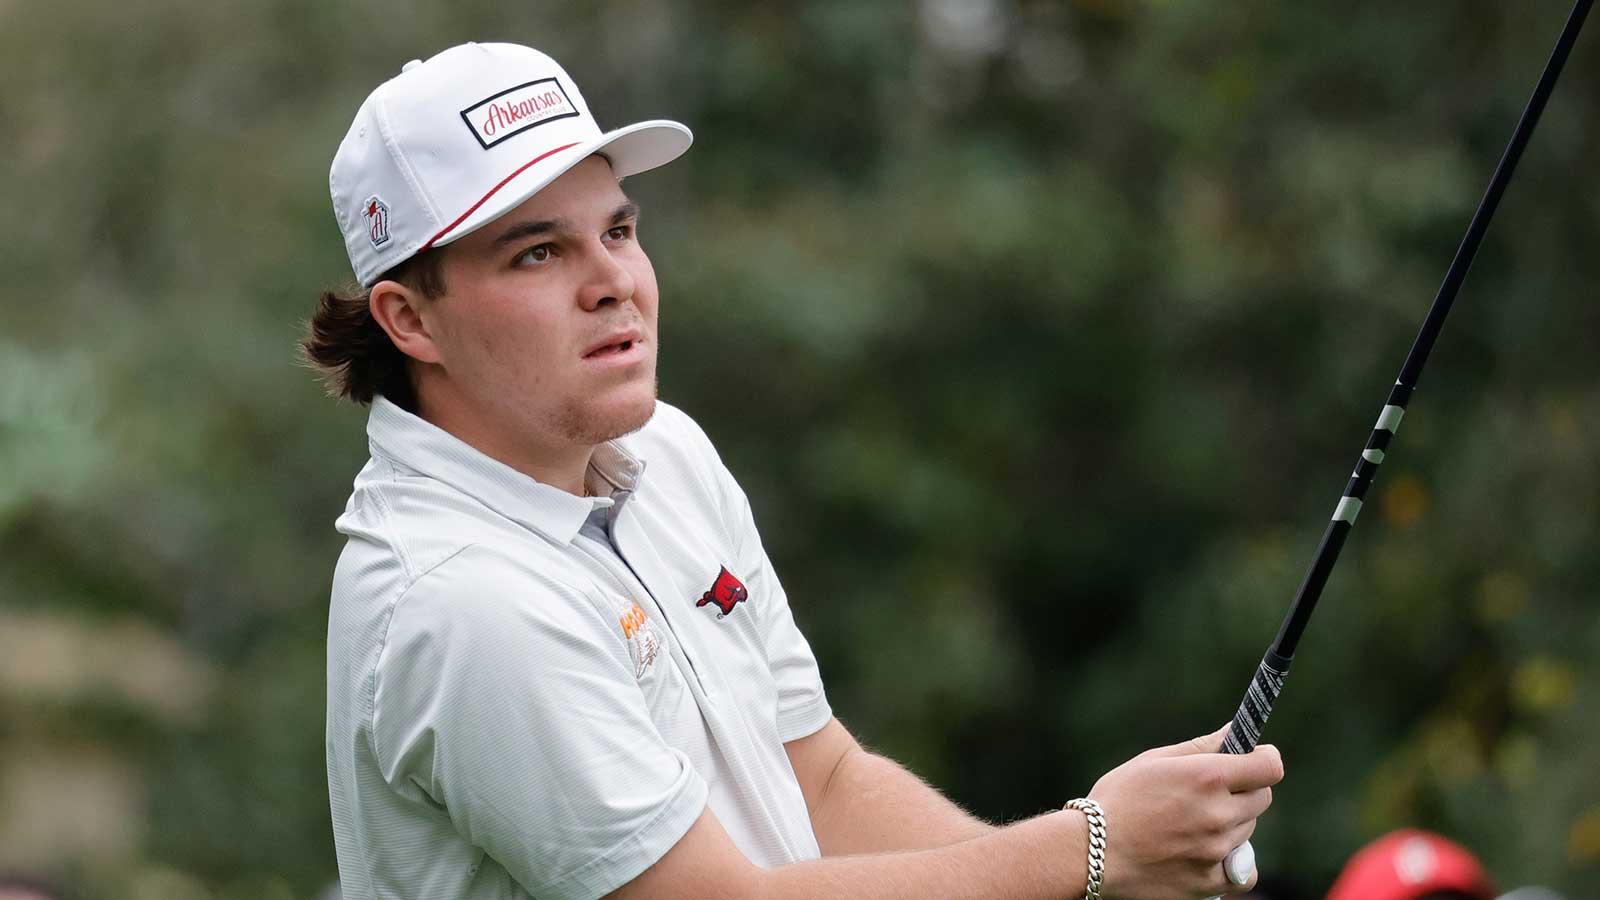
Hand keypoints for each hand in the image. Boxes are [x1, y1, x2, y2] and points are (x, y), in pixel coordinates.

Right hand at [1085, 724, 1282, 899]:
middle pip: (1261, 797)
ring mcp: (1216, 850)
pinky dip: (1232, 860)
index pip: (1269, 766)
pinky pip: (1243, 869)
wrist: (1089, 854)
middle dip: (1244, 790)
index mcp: (1207, 777)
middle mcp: (1218, 813)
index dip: (1264, 758)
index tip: (1255, 758)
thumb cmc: (1116, 800)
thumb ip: (1201, 746)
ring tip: (1191, 823)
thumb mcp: (1154, 761)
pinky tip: (1208, 852)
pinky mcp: (1211, 881)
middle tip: (1212, 792)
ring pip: (1247, 829)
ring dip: (1231, 822)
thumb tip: (1235, 732)